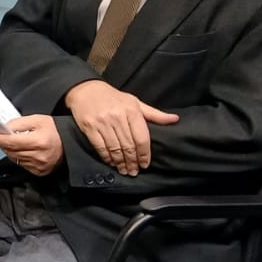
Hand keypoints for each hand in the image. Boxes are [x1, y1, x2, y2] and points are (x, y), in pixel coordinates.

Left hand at [0, 114, 62, 174]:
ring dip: (11, 150)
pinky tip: (26, 150)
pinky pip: (22, 165)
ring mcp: (39, 166)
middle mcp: (38, 156)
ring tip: (18, 142)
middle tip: (5, 135)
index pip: (10, 142)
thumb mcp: (37, 120)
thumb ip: (18, 123)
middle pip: (10, 151)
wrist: (70, 142)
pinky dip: (20, 157)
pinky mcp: (40, 172)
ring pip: (14, 159)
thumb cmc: (55, 130)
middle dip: (4, 142)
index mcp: (38, 142)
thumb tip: (3, 128)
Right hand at [64, 79, 179, 175]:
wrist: (86, 90)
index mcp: (132, 111)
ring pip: (115, 148)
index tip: (145, 164)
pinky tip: (111, 162)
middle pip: (128, 145)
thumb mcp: (135, 102)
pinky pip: (100, 146)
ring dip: (120, 162)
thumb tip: (175, 119)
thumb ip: (154, 114)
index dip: (144, 154)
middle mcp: (117, 117)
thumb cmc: (113, 98)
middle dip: (132, 161)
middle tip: (134, 171)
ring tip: (124, 170)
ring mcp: (102, 123)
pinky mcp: (89, 127)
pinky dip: (106, 157)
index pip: (141, 138)